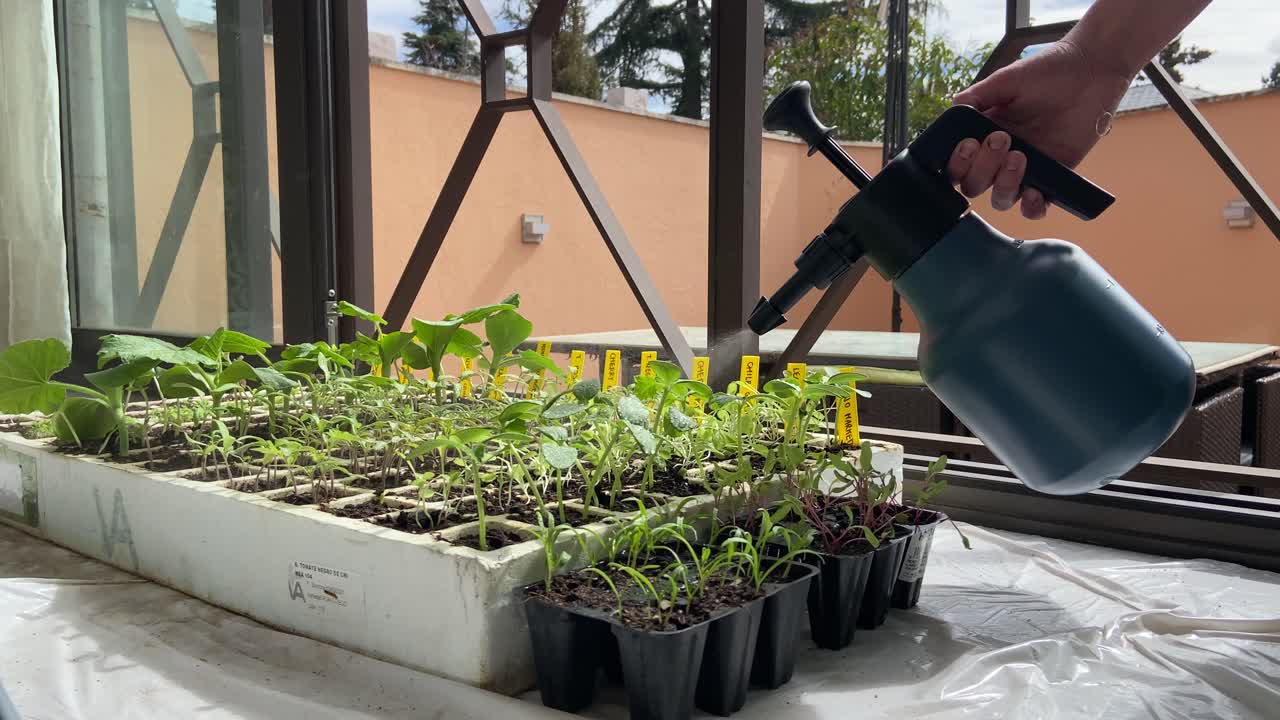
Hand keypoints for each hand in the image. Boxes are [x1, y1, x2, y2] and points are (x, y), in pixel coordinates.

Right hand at [947, 40, 1131, 218]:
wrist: (1091, 69)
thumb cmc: (1049, 69)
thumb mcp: (1009, 79)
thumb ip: (980, 94)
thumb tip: (953, 105)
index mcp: (984, 134)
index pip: (959, 163)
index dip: (958, 162)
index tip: (970, 144)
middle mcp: (1001, 156)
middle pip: (975, 185)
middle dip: (982, 169)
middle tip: (1001, 140)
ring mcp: (1027, 168)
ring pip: (1001, 198)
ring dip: (1004, 186)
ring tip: (1020, 158)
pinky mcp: (1054, 176)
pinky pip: (1036, 207)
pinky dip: (1032, 208)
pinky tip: (1034, 193)